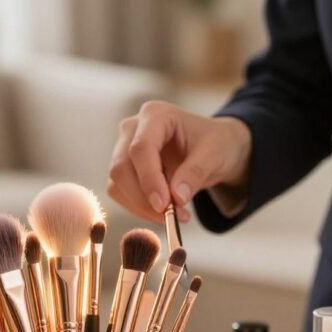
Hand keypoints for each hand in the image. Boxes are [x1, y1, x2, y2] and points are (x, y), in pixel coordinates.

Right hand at [108, 101, 251, 221]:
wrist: (211, 147)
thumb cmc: (214, 143)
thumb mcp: (214, 155)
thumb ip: (195, 173)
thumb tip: (176, 198)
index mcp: (156, 115)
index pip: (141, 148)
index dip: (149, 179)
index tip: (163, 205)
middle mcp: (133, 128)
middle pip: (122, 167)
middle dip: (143, 197)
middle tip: (171, 217)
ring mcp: (124, 148)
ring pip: (117, 183)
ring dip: (142, 206)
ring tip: (175, 215)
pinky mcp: (124, 169)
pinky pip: (121, 193)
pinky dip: (140, 208)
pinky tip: (164, 212)